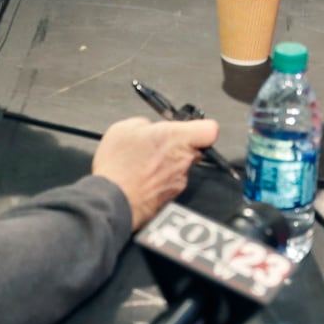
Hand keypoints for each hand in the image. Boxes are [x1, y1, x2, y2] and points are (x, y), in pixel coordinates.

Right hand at [91, 117, 216, 229]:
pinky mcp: (172, 198)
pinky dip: (159, 180)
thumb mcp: (123, 128)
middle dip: (179, 146)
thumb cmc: (118, 166)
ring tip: (143, 164)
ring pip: (182, 167)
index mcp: (176, 138)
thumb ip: (144, 124)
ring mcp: (180, 181)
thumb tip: (148, 128)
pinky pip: (170, 183)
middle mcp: (184, 160)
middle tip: (158, 145)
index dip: (201, 127)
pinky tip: (141, 178)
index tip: (189, 127)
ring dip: (167, 164)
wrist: (113, 200)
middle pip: (196, 149)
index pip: (210, 130)